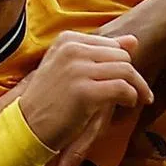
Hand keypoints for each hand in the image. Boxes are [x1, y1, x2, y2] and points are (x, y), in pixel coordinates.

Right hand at [14, 31, 152, 152]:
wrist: (29, 125)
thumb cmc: (53, 99)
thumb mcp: (73, 68)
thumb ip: (102, 52)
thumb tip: (134, 40)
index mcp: (68, 40)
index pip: (112, 45)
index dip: (123, 64)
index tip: (128, 80)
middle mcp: (72, 49)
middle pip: (122, 56)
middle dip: (133, 75)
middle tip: (137, 92)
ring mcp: (77, 69)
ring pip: (125, 70)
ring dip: (137, 87)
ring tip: (135, 99)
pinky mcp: (84, 91)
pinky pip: (122, 88)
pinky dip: (131, 97)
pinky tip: (127, 104)